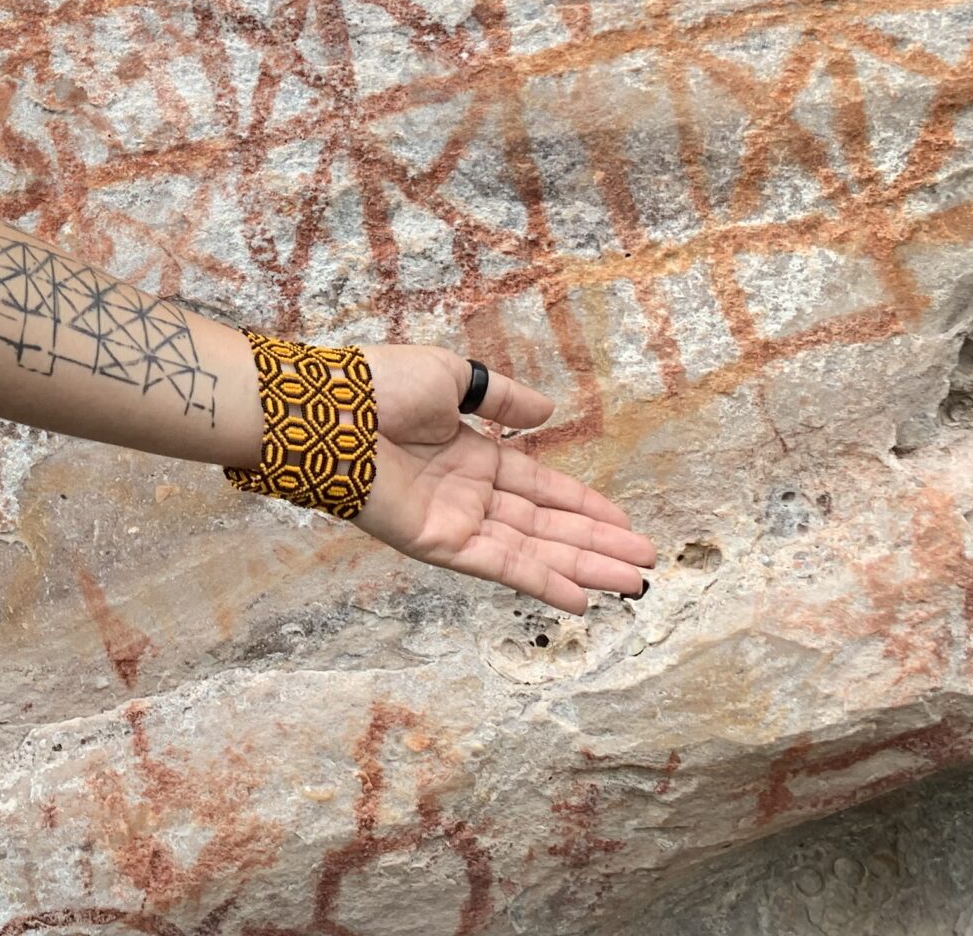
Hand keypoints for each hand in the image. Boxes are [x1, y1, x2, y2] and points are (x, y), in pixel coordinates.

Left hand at [350, 344, 655, 613]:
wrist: (327, 410)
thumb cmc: (378, 385)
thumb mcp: (450, 376)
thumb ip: (499, 398)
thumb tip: (547, 411)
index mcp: (469, 454)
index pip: (538, 486)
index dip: (582, 504)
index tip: (624, 521)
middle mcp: (467, 493)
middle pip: (545, 525)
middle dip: (596, 543)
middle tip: (646, 562)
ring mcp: (454, 521)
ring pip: (532, 549)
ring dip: (583, 566)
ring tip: (633, 583)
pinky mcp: (437, 543)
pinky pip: (499, 565)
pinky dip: (539, 581)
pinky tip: (579, 597)